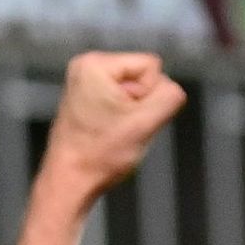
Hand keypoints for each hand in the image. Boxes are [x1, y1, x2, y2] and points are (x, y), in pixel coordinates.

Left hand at [39, 51, 186, 201]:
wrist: (70, 181)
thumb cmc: (101, 153)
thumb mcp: (145, 123)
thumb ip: (169, 98)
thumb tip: (174, 90)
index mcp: (96, 64)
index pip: (151, 66)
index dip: (150, 95)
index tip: (129, 118)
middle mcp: (86, 65)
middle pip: (141, 76)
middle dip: (140, 104)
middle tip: (122, 127)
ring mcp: (83, 81)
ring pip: (133, 90)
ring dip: (132, 113)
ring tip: (114, 131)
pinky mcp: (84, 97)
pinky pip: (120, 99)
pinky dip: (121, 116)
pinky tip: (108, 132)